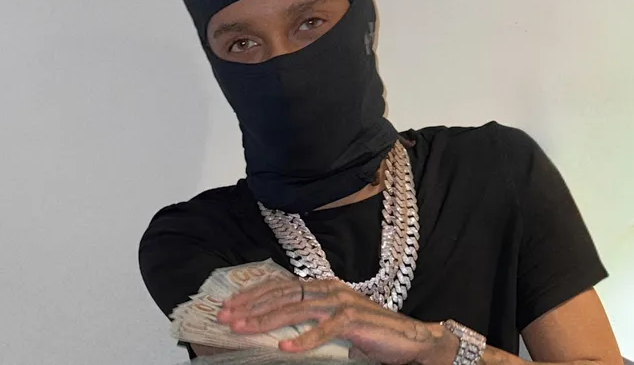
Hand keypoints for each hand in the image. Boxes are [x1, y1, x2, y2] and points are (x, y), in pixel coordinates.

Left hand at [216, 278, 458, 364]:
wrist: (409, 340)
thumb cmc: (370, 334)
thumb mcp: (331, 325)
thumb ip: (308, 320)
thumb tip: (274, 329)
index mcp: (322, 287)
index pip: (279, 286)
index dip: (252, 295)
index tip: (227, 307)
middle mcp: (329, 289)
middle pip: (282, 294)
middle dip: (250, 306)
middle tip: (224, 317)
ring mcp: (341, 302)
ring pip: (296, 308)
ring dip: (266, 320)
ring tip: (243, 329)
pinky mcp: (353, 318)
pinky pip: (324, 329)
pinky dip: (304, 339)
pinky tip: (284, 348)